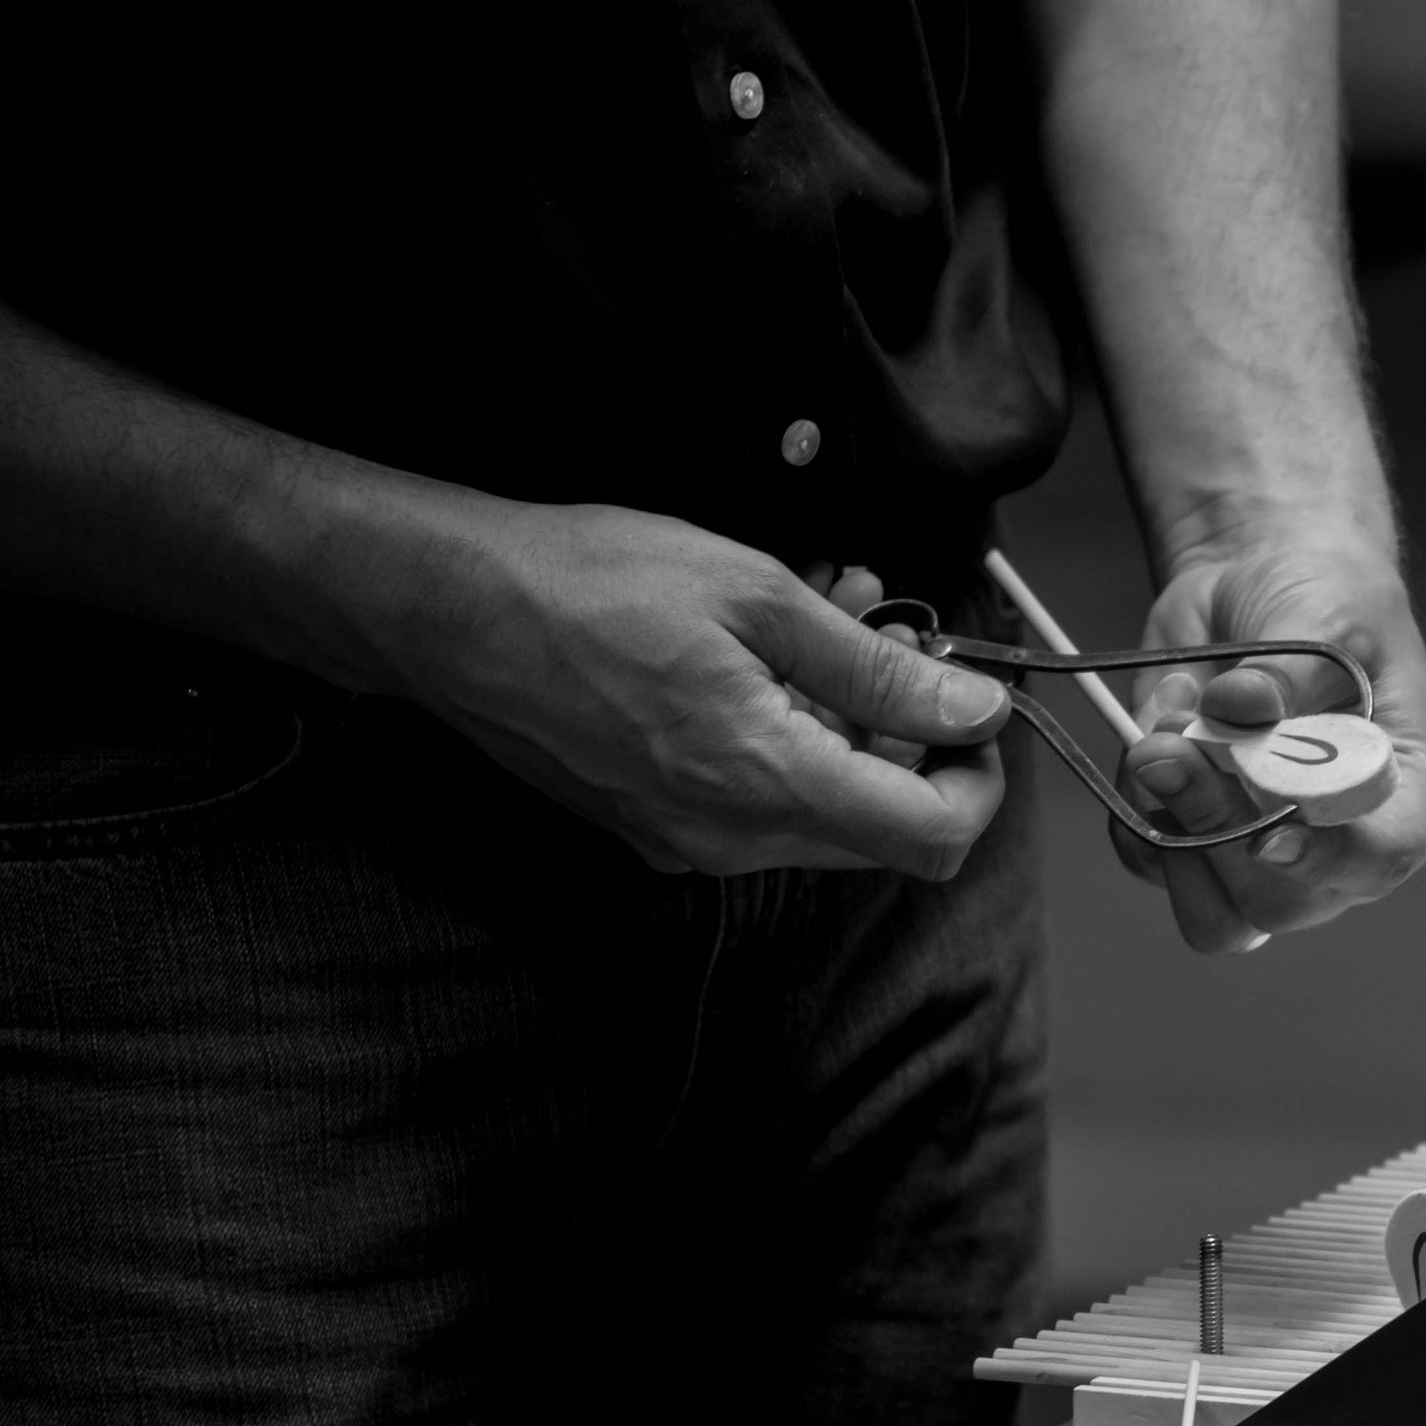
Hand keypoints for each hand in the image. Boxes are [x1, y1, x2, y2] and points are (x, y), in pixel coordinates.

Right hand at [382, 501, 1010, 875]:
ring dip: (846, 717)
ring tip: (830, 608)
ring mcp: (684, 841)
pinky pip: (756, 799)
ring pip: (819, 805)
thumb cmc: (588, 584)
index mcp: (765, 783)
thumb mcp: (758, 596)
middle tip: (893, 631)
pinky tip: (766, 647)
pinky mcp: (651, 826)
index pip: (932, 839)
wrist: (446, 610)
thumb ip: (878, 670)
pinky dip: (787, 730)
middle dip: (909, 733)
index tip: (973, 709)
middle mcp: (728, 838)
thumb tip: (973, 708)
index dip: (978, 779)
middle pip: (881, 827)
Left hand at [1106, 541, 1425, 951]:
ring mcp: (1263, 853)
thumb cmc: (1326, 598)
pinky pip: (1150, 861)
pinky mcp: (1193, 837)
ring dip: (1171, 831)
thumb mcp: (1328, 614)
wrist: (1259, 579)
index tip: (1271, 834)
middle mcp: (1336, 845)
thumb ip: (1291, 671)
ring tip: (1161, 739)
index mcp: (1402, 795)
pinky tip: (1159, 727)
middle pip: (1278, 902)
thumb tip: (1241, 709)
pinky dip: (1136, 802)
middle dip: (1217, 827)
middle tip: (1179, 743)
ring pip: (1213, 914)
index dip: (1328, 860)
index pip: (1381, 859)